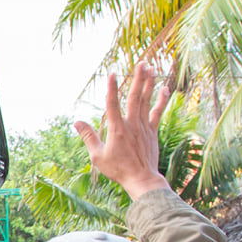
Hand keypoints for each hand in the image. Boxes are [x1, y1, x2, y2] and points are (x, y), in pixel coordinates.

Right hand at [77, 63, 171, 198]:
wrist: (142, 179)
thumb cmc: (118, 169)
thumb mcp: (97, 156)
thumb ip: (88, 137)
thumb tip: (77, 122)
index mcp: (117, 129)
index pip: (113, 104)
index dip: (112, 88)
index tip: (112, 73)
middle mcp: (132, 124)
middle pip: (135, 96)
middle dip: (138, 78)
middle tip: (141, 62)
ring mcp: (144, 126)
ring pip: (147, 100)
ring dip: (149, 83)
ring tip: (151, 68)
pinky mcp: (152, 131)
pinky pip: (157, 112)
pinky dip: (161, 100)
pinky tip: (164, 88)